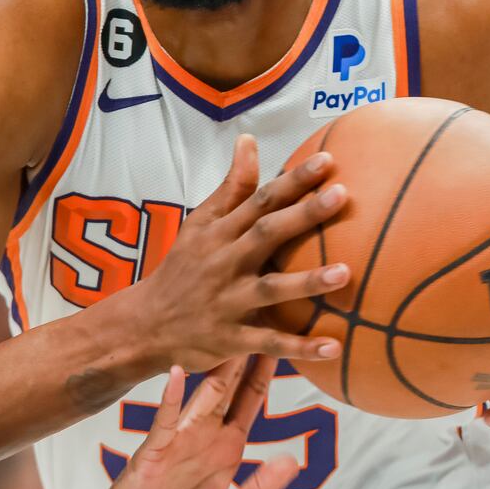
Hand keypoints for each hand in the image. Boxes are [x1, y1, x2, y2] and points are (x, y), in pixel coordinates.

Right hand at [90, 356, 295, 488]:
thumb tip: (293, 462)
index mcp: (224, 448)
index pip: (249, 403)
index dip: (265, 376)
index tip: (284, 344)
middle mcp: (204, 436)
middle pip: (230, 390)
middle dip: (246, 359)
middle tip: (259, 322)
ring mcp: (179, 439)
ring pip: (203, 396)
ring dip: (218, 369)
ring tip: (230, 337)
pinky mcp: (155, 449)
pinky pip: (164, 419)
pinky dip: (171, 396)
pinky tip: (178, 373)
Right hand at [138, 134, 348, 370]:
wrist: (145, 324)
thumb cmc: (183, 268)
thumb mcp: (200, 223)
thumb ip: (232, 186)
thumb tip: (249, 140)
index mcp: (220, 233)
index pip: (259, 199)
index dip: (292, 180)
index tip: (327, 160)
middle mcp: (225, 263)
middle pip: (266, 234)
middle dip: (304, 215)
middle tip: (342, 196)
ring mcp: (228, 302)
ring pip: (270, 290)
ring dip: (307, 282)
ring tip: (345, 273)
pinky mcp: (231, 339)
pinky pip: (268, 344)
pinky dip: (299, 348)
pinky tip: (333, 347)